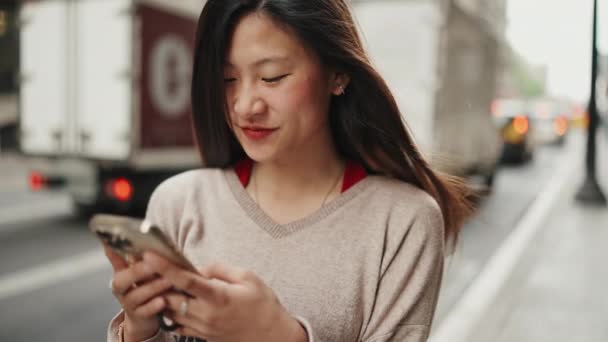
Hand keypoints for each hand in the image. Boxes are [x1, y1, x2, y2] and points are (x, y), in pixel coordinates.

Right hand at [104, 246, 172, 341]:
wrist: (145, 315)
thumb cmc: (147, 286)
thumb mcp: (145, 270)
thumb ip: (143, 256)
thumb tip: (148, 235)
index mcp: (121, 272)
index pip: (114, 258)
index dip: (111, 251)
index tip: (108, 240)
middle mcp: (121, 287)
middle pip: (122, 279)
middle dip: (138, 271)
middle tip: (154, 263)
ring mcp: (128, 303)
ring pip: (136, 295)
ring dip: (153, 287)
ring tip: (168, 280)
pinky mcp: (138, 316)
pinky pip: (144, 312)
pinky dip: (153, 306)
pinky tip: (163, 301)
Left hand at [142, 252, 307, 341]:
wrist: (272, 335)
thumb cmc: (263, 305)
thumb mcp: (248, 278)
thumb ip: (221, 270)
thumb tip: (200, 268)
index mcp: (218, 297)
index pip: (185, 281)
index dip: (165, 267)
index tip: (150, 256)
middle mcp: (206, 314)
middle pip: (170, 298)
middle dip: (159, 283)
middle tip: (152, 268)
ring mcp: (203, 328)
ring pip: (171, 312)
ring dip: (164, 297)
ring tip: (161, 282)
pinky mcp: (202, 336)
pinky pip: (178, 324)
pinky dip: (172, 312)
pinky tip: (175, 301)